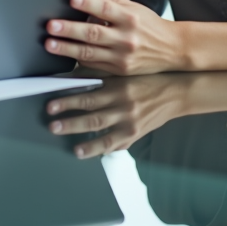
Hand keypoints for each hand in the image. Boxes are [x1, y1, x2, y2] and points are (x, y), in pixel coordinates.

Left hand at [44, 0, 185, 74]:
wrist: (172, 49)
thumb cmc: (148, 25)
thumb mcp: (133, 7)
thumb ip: (110, 0)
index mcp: (130, 17)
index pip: (106, 8)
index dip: (88, 3)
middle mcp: (126, 37)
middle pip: (94, 33)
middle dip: (70, 29)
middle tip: (51, 26)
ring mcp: (122, 56)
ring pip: (90, 52)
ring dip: (67, 48)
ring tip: (50, 43)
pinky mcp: (119, 70)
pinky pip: (94, 65)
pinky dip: (77, 59)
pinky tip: (64, 54)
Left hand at [44, 75, 191, 157]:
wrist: (175, 93)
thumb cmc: (145, 81)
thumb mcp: (122, 74)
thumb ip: (100, 78)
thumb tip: (72, 80)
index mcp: (118, 86)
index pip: (88, 93)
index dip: (68, 99)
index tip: (51, 103)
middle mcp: (123, 104)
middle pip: (91, 114)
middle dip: (69, 120)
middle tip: (52, 124)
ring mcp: (130, 121)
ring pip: (100, 130)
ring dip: (79, 134)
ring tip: (63, 136)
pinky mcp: (136, 133)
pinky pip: (113, 144)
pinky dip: (97, 148)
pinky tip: (83, 151)